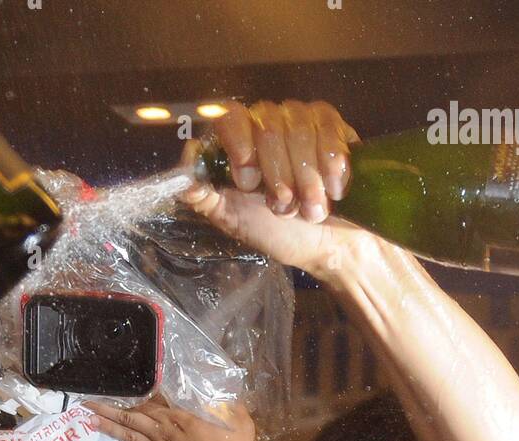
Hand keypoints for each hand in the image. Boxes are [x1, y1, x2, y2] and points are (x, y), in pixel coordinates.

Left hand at [84, 396, 258, 440]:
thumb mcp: (240, 422)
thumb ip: (229, 404)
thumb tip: (220, 390)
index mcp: (183, 415)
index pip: (154, 399)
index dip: (136, 391)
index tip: (119, 382)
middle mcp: (166, 428)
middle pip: (134, 414)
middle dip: (111, 407)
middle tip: (87, 400)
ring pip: (129, 430)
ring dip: (108, 421)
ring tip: (89, 413)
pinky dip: (121, 436)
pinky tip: (108, 431)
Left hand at [180, 100, 361, 279]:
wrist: (327, 245)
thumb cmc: (279, 232)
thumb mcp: (234, 220)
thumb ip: (204, 197)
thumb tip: (184, 173)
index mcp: (238, 141)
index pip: (230, 117)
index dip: (240, 146)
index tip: (249, 183)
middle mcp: (266, 122)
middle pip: (268, 127)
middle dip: (279, 177)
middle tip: (285, 208)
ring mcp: (300, 119)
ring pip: (301, 131)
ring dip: (307, 180)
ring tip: (310, 208)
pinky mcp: (332, 125)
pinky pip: (329, 132)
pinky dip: (331, 167)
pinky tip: (334, 191)